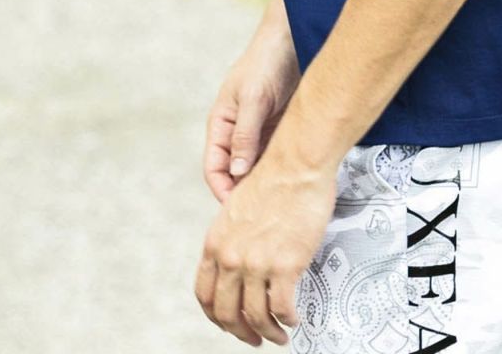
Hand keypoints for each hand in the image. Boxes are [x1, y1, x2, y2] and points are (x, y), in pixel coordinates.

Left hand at [195, 149, 336, 345]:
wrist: (296, 164)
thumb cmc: (274, 178)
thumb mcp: (237, 209)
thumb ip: (233, 238)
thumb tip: (240, 261)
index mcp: (216, 242)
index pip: (205, 294)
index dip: (217, 316)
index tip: (230, 323)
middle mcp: (230, 256)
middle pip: (226, 313)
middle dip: (241, 332)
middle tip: (255, 338)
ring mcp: (256, 263)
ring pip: (255, 316)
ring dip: (268, 332)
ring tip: (279, 335)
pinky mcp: (284, 265)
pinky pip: (281, 308)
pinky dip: (287, 319)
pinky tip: (294, 317)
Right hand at [203, 13, 299, 203]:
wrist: (293, 40)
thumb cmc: (266, 62)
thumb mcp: (253, 98)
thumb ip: (245, 134)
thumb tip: (238, 171)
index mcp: (221, 124)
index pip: (214, 168)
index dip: (222, 190)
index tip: (237, 210)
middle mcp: (237, 133)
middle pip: (235, 174)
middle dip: (244, 196)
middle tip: (261, 216)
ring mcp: (258, 133)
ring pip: (256, 170)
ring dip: (264, 186)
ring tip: (278, 204)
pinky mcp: (278, 131)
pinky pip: (274, 159)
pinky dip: (280, 172)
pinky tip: (293, 183)